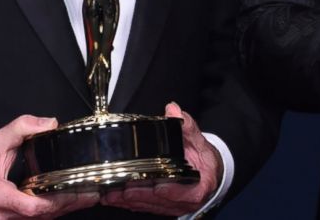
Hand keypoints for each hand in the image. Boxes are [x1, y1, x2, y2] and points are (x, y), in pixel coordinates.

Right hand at [0, 115, 98, 218]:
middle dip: (67, 205)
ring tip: (86, 197)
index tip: (74, 191)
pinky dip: (52, 211)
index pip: (30, 206)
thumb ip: (22, 128)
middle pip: (40, 216)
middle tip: (91, 193)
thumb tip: (49, 124)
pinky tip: (68, 202)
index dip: (54, 202)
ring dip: (63, 210)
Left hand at [100, 103, 221, 214]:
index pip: (182, 193)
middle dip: (138, 196)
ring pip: (148, 206)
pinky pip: (144, 207)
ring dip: (128, 201)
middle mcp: (184, 201)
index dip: (168, 191)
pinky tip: (114, 199)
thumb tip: (173, 110)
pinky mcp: (161, 207)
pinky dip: (129, 204)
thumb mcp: (200, 143)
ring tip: (110, 195)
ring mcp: (171, 206)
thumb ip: (187, 127)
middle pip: (159, 201)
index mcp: (197, 188)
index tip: (156, 187)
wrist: (209, 175)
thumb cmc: (205, 162)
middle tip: (120, 190)